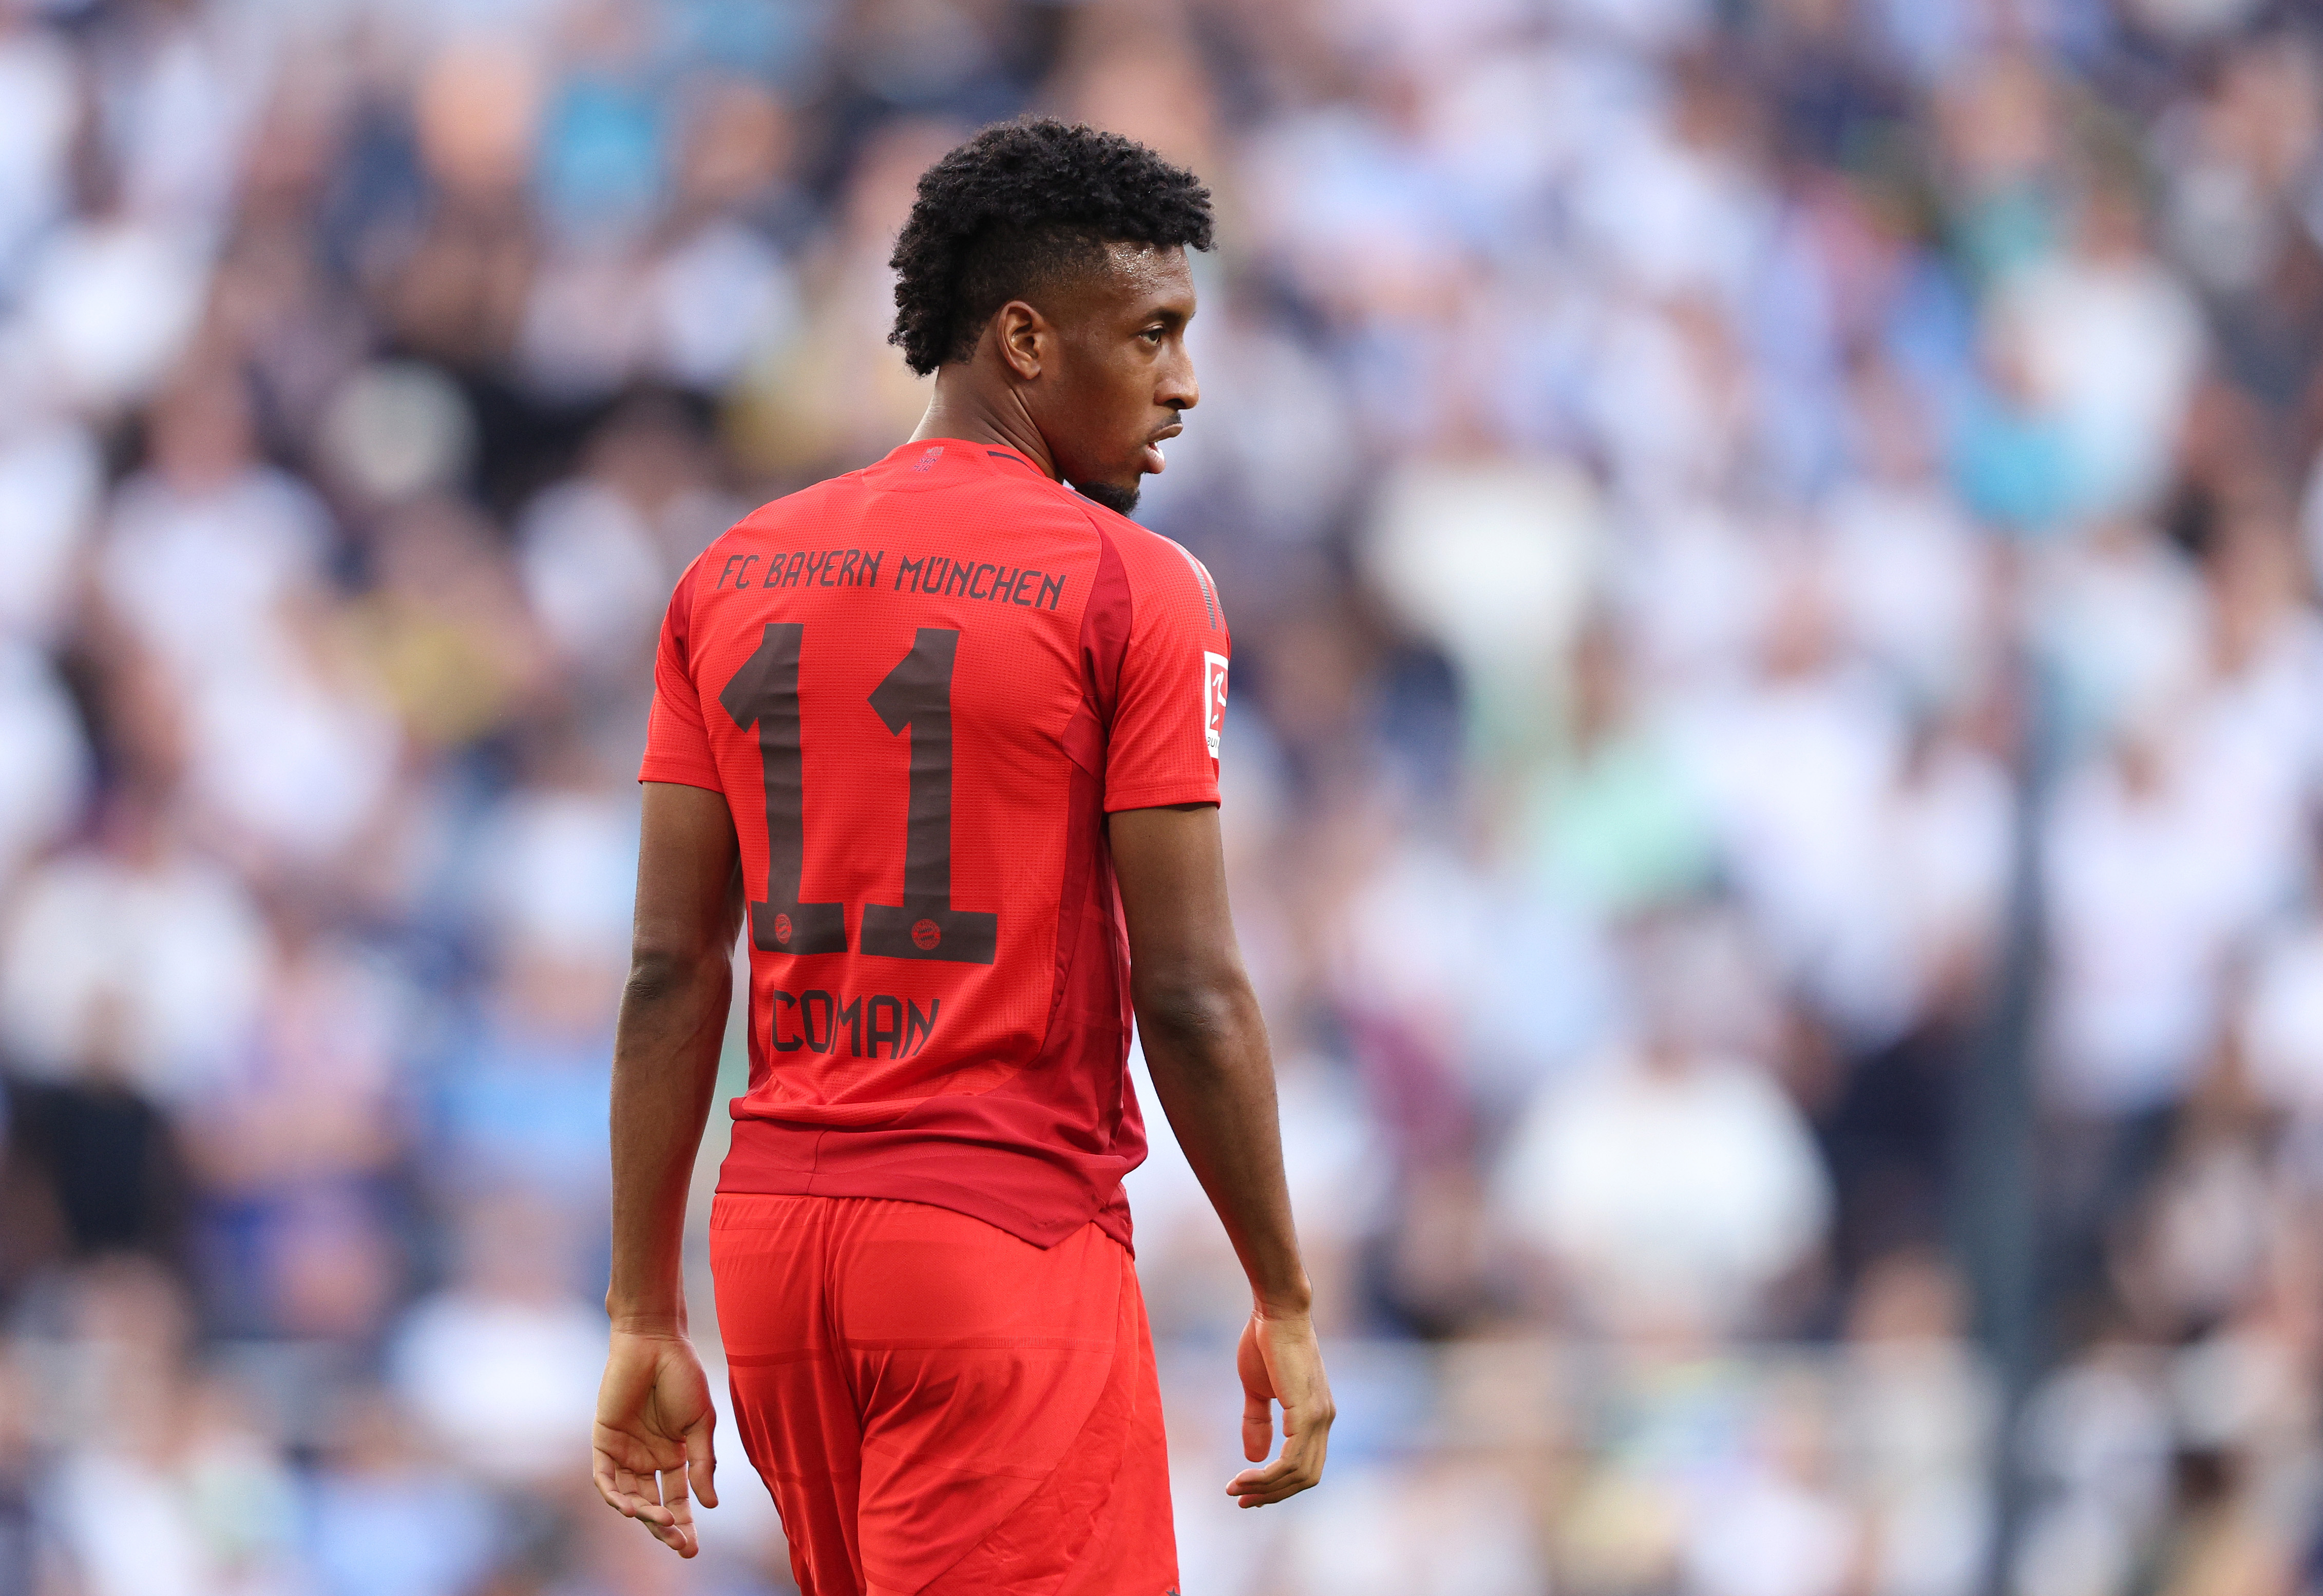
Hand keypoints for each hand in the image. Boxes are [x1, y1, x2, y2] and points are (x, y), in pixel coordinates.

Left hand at [592, 1328, 718, 1555]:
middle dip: (666, 1528)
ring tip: (663, 1522)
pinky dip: (615, 1496)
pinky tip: (630, 1508)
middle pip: (653, 1504)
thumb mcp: (700, 1424)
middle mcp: (647, 1458)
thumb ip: (703, 1464)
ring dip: (644, 1514)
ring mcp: (625, 1452)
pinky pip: (605, 1478)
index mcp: (674, 1455)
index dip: (685, 1524)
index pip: (678, 1498)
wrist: (657, 1342)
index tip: (692, 1548)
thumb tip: (710, 1505)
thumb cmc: (683, 1376)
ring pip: (629, 1497)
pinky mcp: (604, 1441)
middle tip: (681, 1545)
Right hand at [1226, 1308, 1333, 1507]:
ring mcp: (1319, 1418)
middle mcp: (1324, 1421)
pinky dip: (1268, 1476)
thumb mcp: (1257, 1389)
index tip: (1247, 1492)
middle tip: (1240, 1499)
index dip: (1278, 1486)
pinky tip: (1246, 1475)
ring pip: (1298, 1474)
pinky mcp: (1307, 1412)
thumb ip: (1258, 1421)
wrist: (1275, 1311)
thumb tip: (1253, 1457)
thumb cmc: (1265, 1342)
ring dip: (1265, 1488)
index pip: (1305, 1467)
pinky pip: (1292, 1459)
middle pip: (1305, 1478)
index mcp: (1316, 1416)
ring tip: (1235, 1488)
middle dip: (1272, 1495)